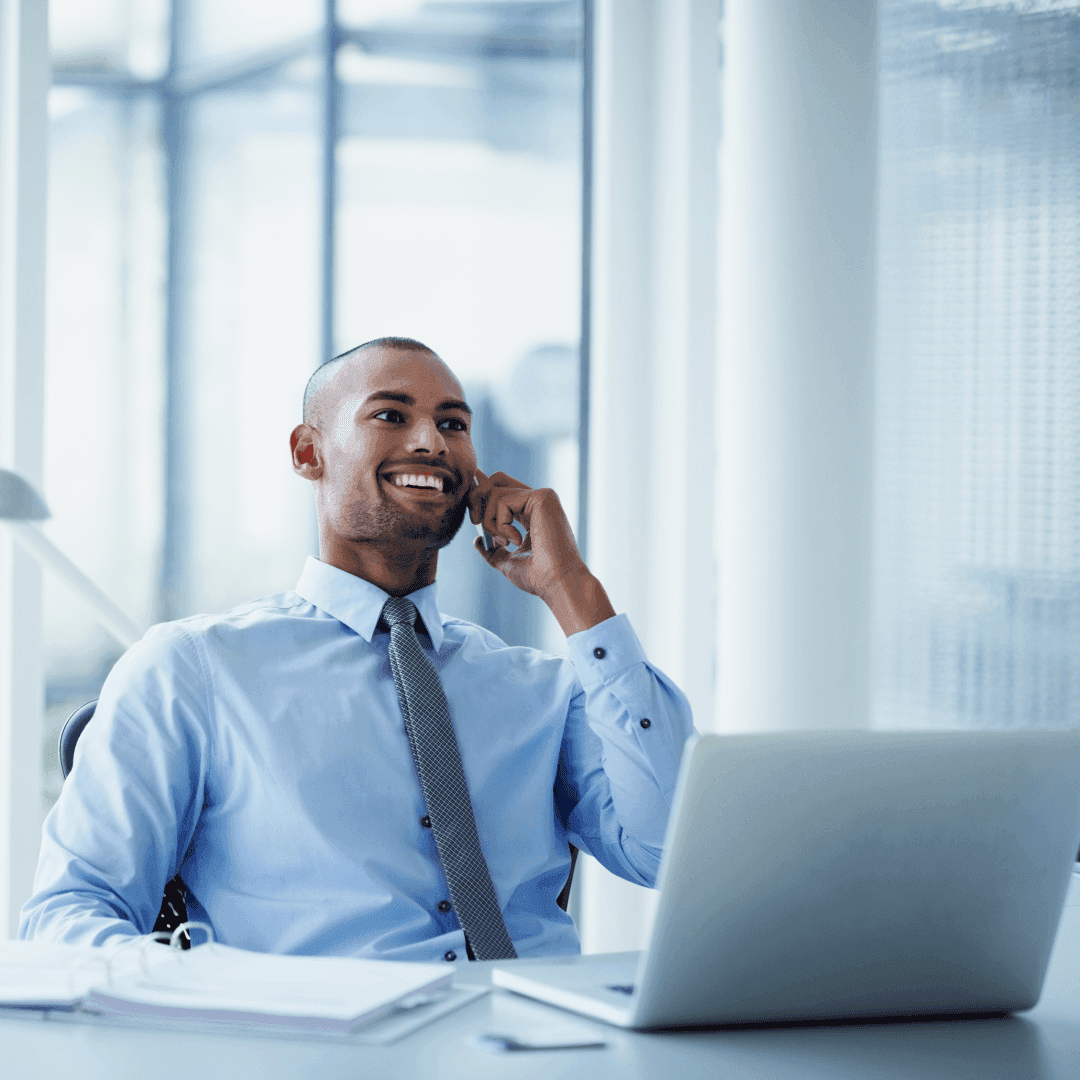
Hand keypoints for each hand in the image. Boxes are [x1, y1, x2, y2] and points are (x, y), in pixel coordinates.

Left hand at [469, 470, 585, 597]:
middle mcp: (538, 501)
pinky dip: (500, 524)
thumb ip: (493, 550)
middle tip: (476, 522)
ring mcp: (542, 497)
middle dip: (477, 497)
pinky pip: (502, 500)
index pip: (504, 490)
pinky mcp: (542, 497)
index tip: (472, 485)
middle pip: (497, 479)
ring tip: (505, 542)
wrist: (557, 583)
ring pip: (495, 491)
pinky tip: (516, 540)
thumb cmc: (538, 578)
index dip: (483, 486)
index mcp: (532, 513)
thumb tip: (477, 540)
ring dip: (490, 521)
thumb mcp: (508, 563)